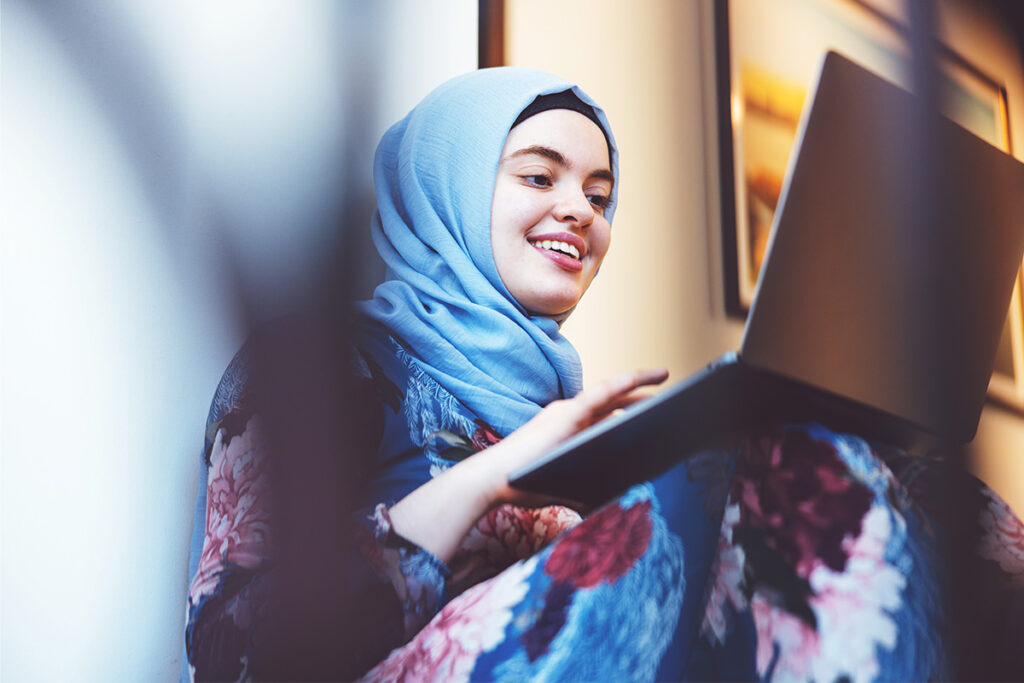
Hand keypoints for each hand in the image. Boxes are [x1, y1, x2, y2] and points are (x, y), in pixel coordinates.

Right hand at [478, 368, 669, 506]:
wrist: (494, 481)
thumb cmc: (522, 485)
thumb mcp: (565, 487)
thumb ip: (584, 489)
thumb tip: (608, 500)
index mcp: (570, 428)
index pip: (607, 413)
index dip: (632, 407)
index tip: (656, 409)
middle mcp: (570, 414)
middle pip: (614, 400)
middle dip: (642, 395)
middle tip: (669, 390)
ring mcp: (568, 412)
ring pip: (611, 392)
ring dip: (639, 384)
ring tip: (664, 377)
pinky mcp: (566, 415)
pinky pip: (598, 395)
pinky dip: (619, 386)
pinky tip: (639, 379)